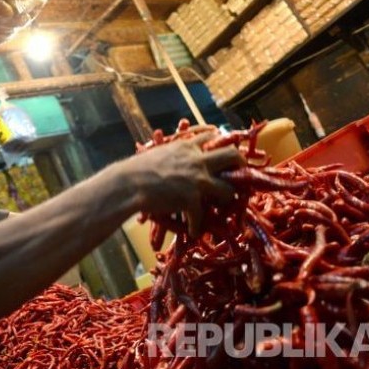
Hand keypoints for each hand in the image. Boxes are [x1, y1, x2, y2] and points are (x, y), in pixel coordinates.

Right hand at [119, 131, 243, 236]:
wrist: (128, 184)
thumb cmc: (135, 169)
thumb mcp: (158, 152)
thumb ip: (171, 153)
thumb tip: (172, 157)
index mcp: (186, 146)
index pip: (212, 136)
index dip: (222, 142)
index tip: (226, 147)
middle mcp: (197, 160)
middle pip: (231, 156)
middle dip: (240, 163)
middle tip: (240, 173)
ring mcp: (197, 180)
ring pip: (227, 189)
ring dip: (227, 198)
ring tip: (222, 205)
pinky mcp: (192, 200)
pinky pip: (201, 217)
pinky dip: (197, 226)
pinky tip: (193, 231)